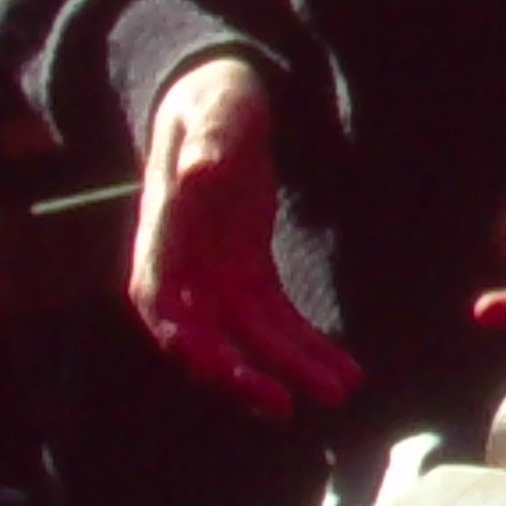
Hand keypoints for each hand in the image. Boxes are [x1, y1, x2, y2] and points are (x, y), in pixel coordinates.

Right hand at [129, 50, 358, 418]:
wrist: (219, 101)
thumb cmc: (212, 106)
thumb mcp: (214, 115)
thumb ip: (208, 145)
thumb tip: (200, 174)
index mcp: (161, 245)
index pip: (168, 317)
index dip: (198, 352)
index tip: (234, 377)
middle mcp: (182, 274)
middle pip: (211, 342)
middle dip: (251, 377)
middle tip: (297, 404)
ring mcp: (215, 278)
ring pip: (252, 339)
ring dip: (293, 368)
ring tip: (342, 389)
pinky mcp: (247, 275)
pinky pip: (276, 321)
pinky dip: (306, 345)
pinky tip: (344, 368)